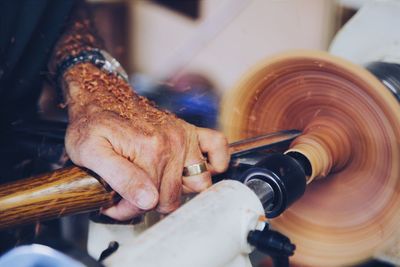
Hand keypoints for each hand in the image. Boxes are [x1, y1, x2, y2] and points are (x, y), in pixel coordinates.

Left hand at [65, 101, 229, 219]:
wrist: (101, 96)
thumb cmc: (93, 123)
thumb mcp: (90, 153)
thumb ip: (120, 178)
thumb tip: (148, 200)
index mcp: (149, 151)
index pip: (151, 201)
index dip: (129, 207)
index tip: (114, 202)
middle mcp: (172, 143)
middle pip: (174, 197)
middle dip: (150, 202)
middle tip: (130, 194)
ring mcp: (184, 136)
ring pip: (199, 182)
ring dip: (181, 189)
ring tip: (159, 183)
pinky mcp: (189, 130)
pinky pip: (218, 147)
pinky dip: (215, 162)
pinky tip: (194, 168)